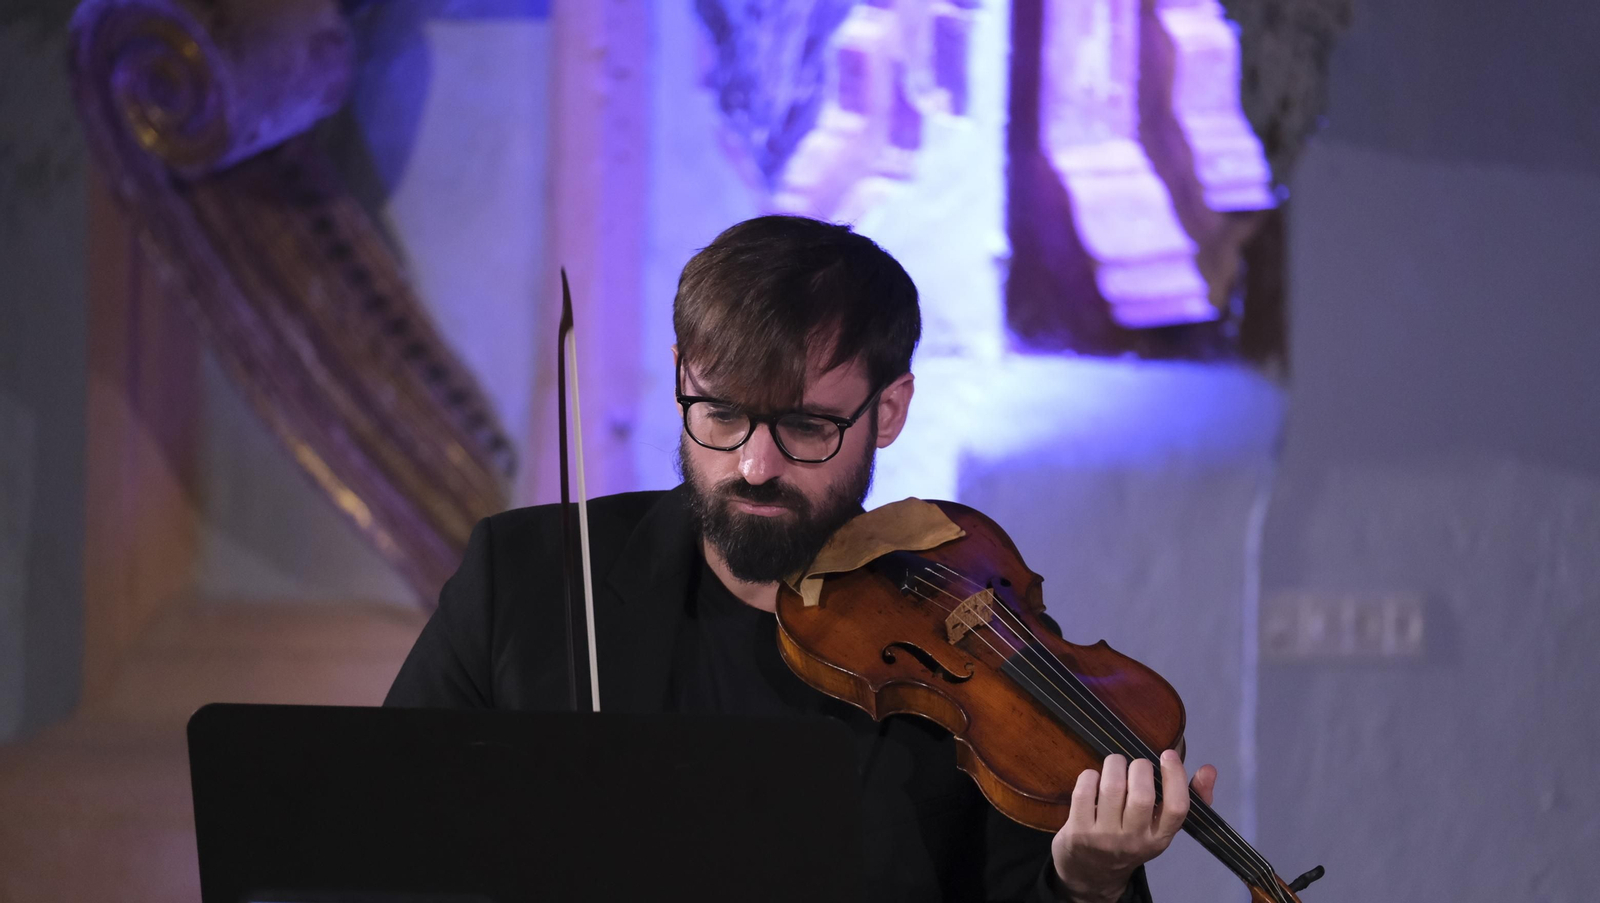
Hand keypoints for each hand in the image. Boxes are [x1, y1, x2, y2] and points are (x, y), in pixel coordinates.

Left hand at [1048, 750, 1217, 902]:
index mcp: (1160, 837)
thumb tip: (1209, 769)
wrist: (1092, 873)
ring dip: (1114, 764)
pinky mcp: (1078, 832)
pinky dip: (1090, 776)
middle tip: (1136, 765)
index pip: (1177, 808)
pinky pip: (1084, 791)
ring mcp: (1105, 837)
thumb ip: (1188, 796)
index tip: (1169, 755)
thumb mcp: (1161, 826)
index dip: (1175, 777)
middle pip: (1142, 795)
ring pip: (1112, 788)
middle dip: (1140, 767)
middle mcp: (1134, 839)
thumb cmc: (1131, 838)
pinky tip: (1095, 779)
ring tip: (1116, 765)